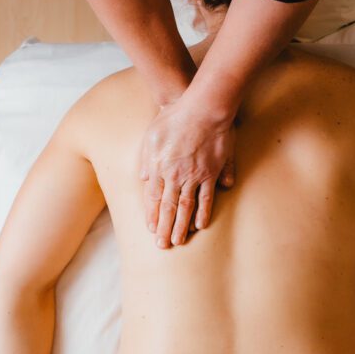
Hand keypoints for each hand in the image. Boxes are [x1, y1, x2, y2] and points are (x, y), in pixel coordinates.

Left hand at [139, 96, 236, 247]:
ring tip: (178, 241)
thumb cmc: (174, 117)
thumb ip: (146, 158)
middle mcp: (174, 175)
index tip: (151, 229)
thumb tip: (144, 178)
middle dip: (164, 228)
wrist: (201, 107)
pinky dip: (203, 212)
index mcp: (158, 166)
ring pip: (185, 206)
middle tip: (162, 245)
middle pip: (167, 207)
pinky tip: (200, 225)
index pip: (153, 197)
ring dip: (181, 226)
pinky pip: (206, 196)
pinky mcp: (210, 171)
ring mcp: (193, 175)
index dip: (152, 214)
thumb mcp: (151, 136)